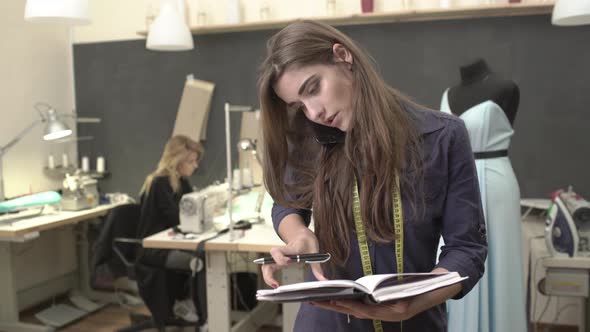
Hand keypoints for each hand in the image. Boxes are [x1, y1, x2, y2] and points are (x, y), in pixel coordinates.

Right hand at [261, 228, 327, 287]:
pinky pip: (268, 268)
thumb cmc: (307, 242)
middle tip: (276, 285)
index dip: (281, 258)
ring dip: (267, 277)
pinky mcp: (276, 261)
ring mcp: (277, 257)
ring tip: (275, 286)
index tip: (289, 262)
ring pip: (266, 266)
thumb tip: (325, 281)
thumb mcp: (314, 253)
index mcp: (292, 248)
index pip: (281, 251)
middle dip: (269, 273)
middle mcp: (281, 252)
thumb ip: (318, 268)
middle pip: (268, 261)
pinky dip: (269, 277)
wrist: (300, 234)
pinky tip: (275, 284)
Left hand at [311, 278, 461, 321]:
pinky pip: (364, 307)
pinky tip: (338, 298)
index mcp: (396, 311)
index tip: (332, 300)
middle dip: (336, 307)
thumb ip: (398, 290)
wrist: (444, 287)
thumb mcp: (415, 286)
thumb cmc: (430, 284)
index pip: (366, 310)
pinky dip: (350, 303)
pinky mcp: (386, 307)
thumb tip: (374, 294)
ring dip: (339, 306)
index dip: (348, 305)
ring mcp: (388, 312)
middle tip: (315, 301)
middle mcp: (390, 315)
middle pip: (357, 312)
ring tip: (320, 300)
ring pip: (358, 311)